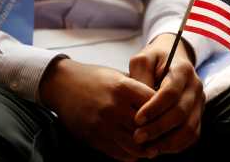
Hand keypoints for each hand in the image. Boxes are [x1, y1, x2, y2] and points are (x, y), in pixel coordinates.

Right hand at [40, 59, 156, 160]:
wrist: (62, 84)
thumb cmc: (93, 78)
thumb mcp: (117, 75)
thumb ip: (137, 88)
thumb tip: (161, 102)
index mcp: (122, 87)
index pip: (154, 104)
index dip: (164, 111)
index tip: (168, 115)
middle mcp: (114, 106)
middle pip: (147, 128)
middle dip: (158, 133)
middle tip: (164, 136)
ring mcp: (102, 124)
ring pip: (135, 146)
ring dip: (146, 149)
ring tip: (151, 146)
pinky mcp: (93, 137)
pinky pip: (118, 153)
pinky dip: (130, 154)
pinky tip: (134, 149)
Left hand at [129, 34, 204, 156]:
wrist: (173, 58)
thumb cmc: (154, 60)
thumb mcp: (142, 60)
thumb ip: (140, 77)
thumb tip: (140, 103)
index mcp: (182, 70)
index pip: (170, 92)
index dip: (154, 108)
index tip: (137, 119)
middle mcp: (195, 86)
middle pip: (180, 113)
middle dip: (158, 128)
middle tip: (138, 137)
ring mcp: (200, 102)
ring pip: (189, 128)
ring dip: (168, 141)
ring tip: (147, 148)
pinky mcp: (198, 114)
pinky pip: (192, 135)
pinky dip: (176, 145)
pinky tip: (158, 148)